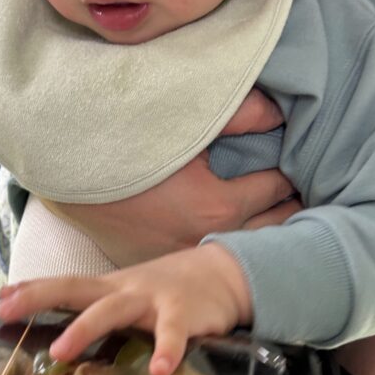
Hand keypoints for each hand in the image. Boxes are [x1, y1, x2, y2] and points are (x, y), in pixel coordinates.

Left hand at [0, 243, 252, 374]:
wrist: (223, 272)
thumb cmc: (166, 291)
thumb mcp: (126, 293)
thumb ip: (94, 306)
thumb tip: (61, 324)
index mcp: (108, 289)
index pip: (64, 285)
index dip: (32, 291)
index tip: (0, 301)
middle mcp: (124, 290)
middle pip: (76, 289)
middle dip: (41, 298)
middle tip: (8, 310)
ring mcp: (152, 299)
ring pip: (113, 310)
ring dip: (86, 328)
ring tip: (61, 350)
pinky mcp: (184, 313)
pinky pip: (174, 334)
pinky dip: (167, 351)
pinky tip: (160, 372)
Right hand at [47, 90, 299, 266]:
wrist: (65, 171)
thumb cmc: (121, 142)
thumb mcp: (181, 122)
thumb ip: (238, 113)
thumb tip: (278, 111)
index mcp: (217, 209)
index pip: (276, 189)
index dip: (291, 170)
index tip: (303, 158)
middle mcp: (206, 243)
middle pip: (271, 231)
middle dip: (291, 207)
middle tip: (309, 187)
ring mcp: (182, 260)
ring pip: (243, 251)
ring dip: (266, 230)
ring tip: (283, 212)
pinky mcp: (161, 264)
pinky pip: (210, 261)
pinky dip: (230, 246)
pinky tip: (236, 233)